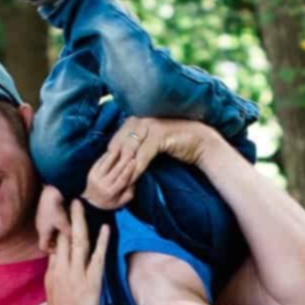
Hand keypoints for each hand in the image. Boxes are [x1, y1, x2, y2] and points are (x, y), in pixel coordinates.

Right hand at [35, 183, 68, 253]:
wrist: (51, 189)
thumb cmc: (55, 207)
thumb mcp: (63, 223)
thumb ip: (68, 234)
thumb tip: (73, 243)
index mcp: (42, 231)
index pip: (43, 247)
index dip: (51, 251)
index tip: (61, 251)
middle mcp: (40, 225)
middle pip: (46, 239)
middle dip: (55, 242)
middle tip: (66, 243)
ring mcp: (42, 217)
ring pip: (49, 230)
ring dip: (56, 232)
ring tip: (67, 232)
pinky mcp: (45, 210)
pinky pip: (50, 222)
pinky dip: (57, 224)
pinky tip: (65, 221)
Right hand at [43, 199, 108, 304]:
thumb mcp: (56, 299)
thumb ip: (59, 283)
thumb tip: (63, 273)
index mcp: (52, 275)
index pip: (54, 246)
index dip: (57, 229)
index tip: (60, 214)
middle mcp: (61, 271)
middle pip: (61, 238)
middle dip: (65, 217)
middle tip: (68, 199)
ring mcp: (75, 276)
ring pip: (76, 242)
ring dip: (79, 221)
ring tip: (80, 204)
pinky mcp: (90, 283)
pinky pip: (96, 257)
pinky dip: (101, 241)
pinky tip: (104, 228)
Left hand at [84, 149, 136, 210]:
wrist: (90, 203)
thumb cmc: (109, 202)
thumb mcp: (120, 202)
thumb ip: (129, 193)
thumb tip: (135, 181)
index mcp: (111, 192)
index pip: (122, 179)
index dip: (128, 170)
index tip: (135, 161)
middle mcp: (103, 184)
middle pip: (115, 170)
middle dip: (124, 160)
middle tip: (131, 152)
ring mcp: (95, 178)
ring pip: (107, 164)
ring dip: (114, 155)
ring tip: (121, 147)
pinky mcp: (91, 172)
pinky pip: (99, 162)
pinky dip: (106, 155)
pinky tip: (112, 150)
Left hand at [92, 116, 213, 203]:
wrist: (199, 141)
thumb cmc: (175, 144)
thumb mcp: (151, 144)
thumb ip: (136, 147)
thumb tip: (119, 161)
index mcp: (135, 120)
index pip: (115, 140)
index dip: (110, 159)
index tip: (105, 175)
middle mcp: (140, 119)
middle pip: (119, 144)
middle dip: (113, 165)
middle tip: (107, 183)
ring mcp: (149, 125)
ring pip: (129, 150)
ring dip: (123, 169)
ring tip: (117, 184)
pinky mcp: (158, 134)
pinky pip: (143, 154)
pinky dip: (136, 168)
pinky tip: (132, 179)